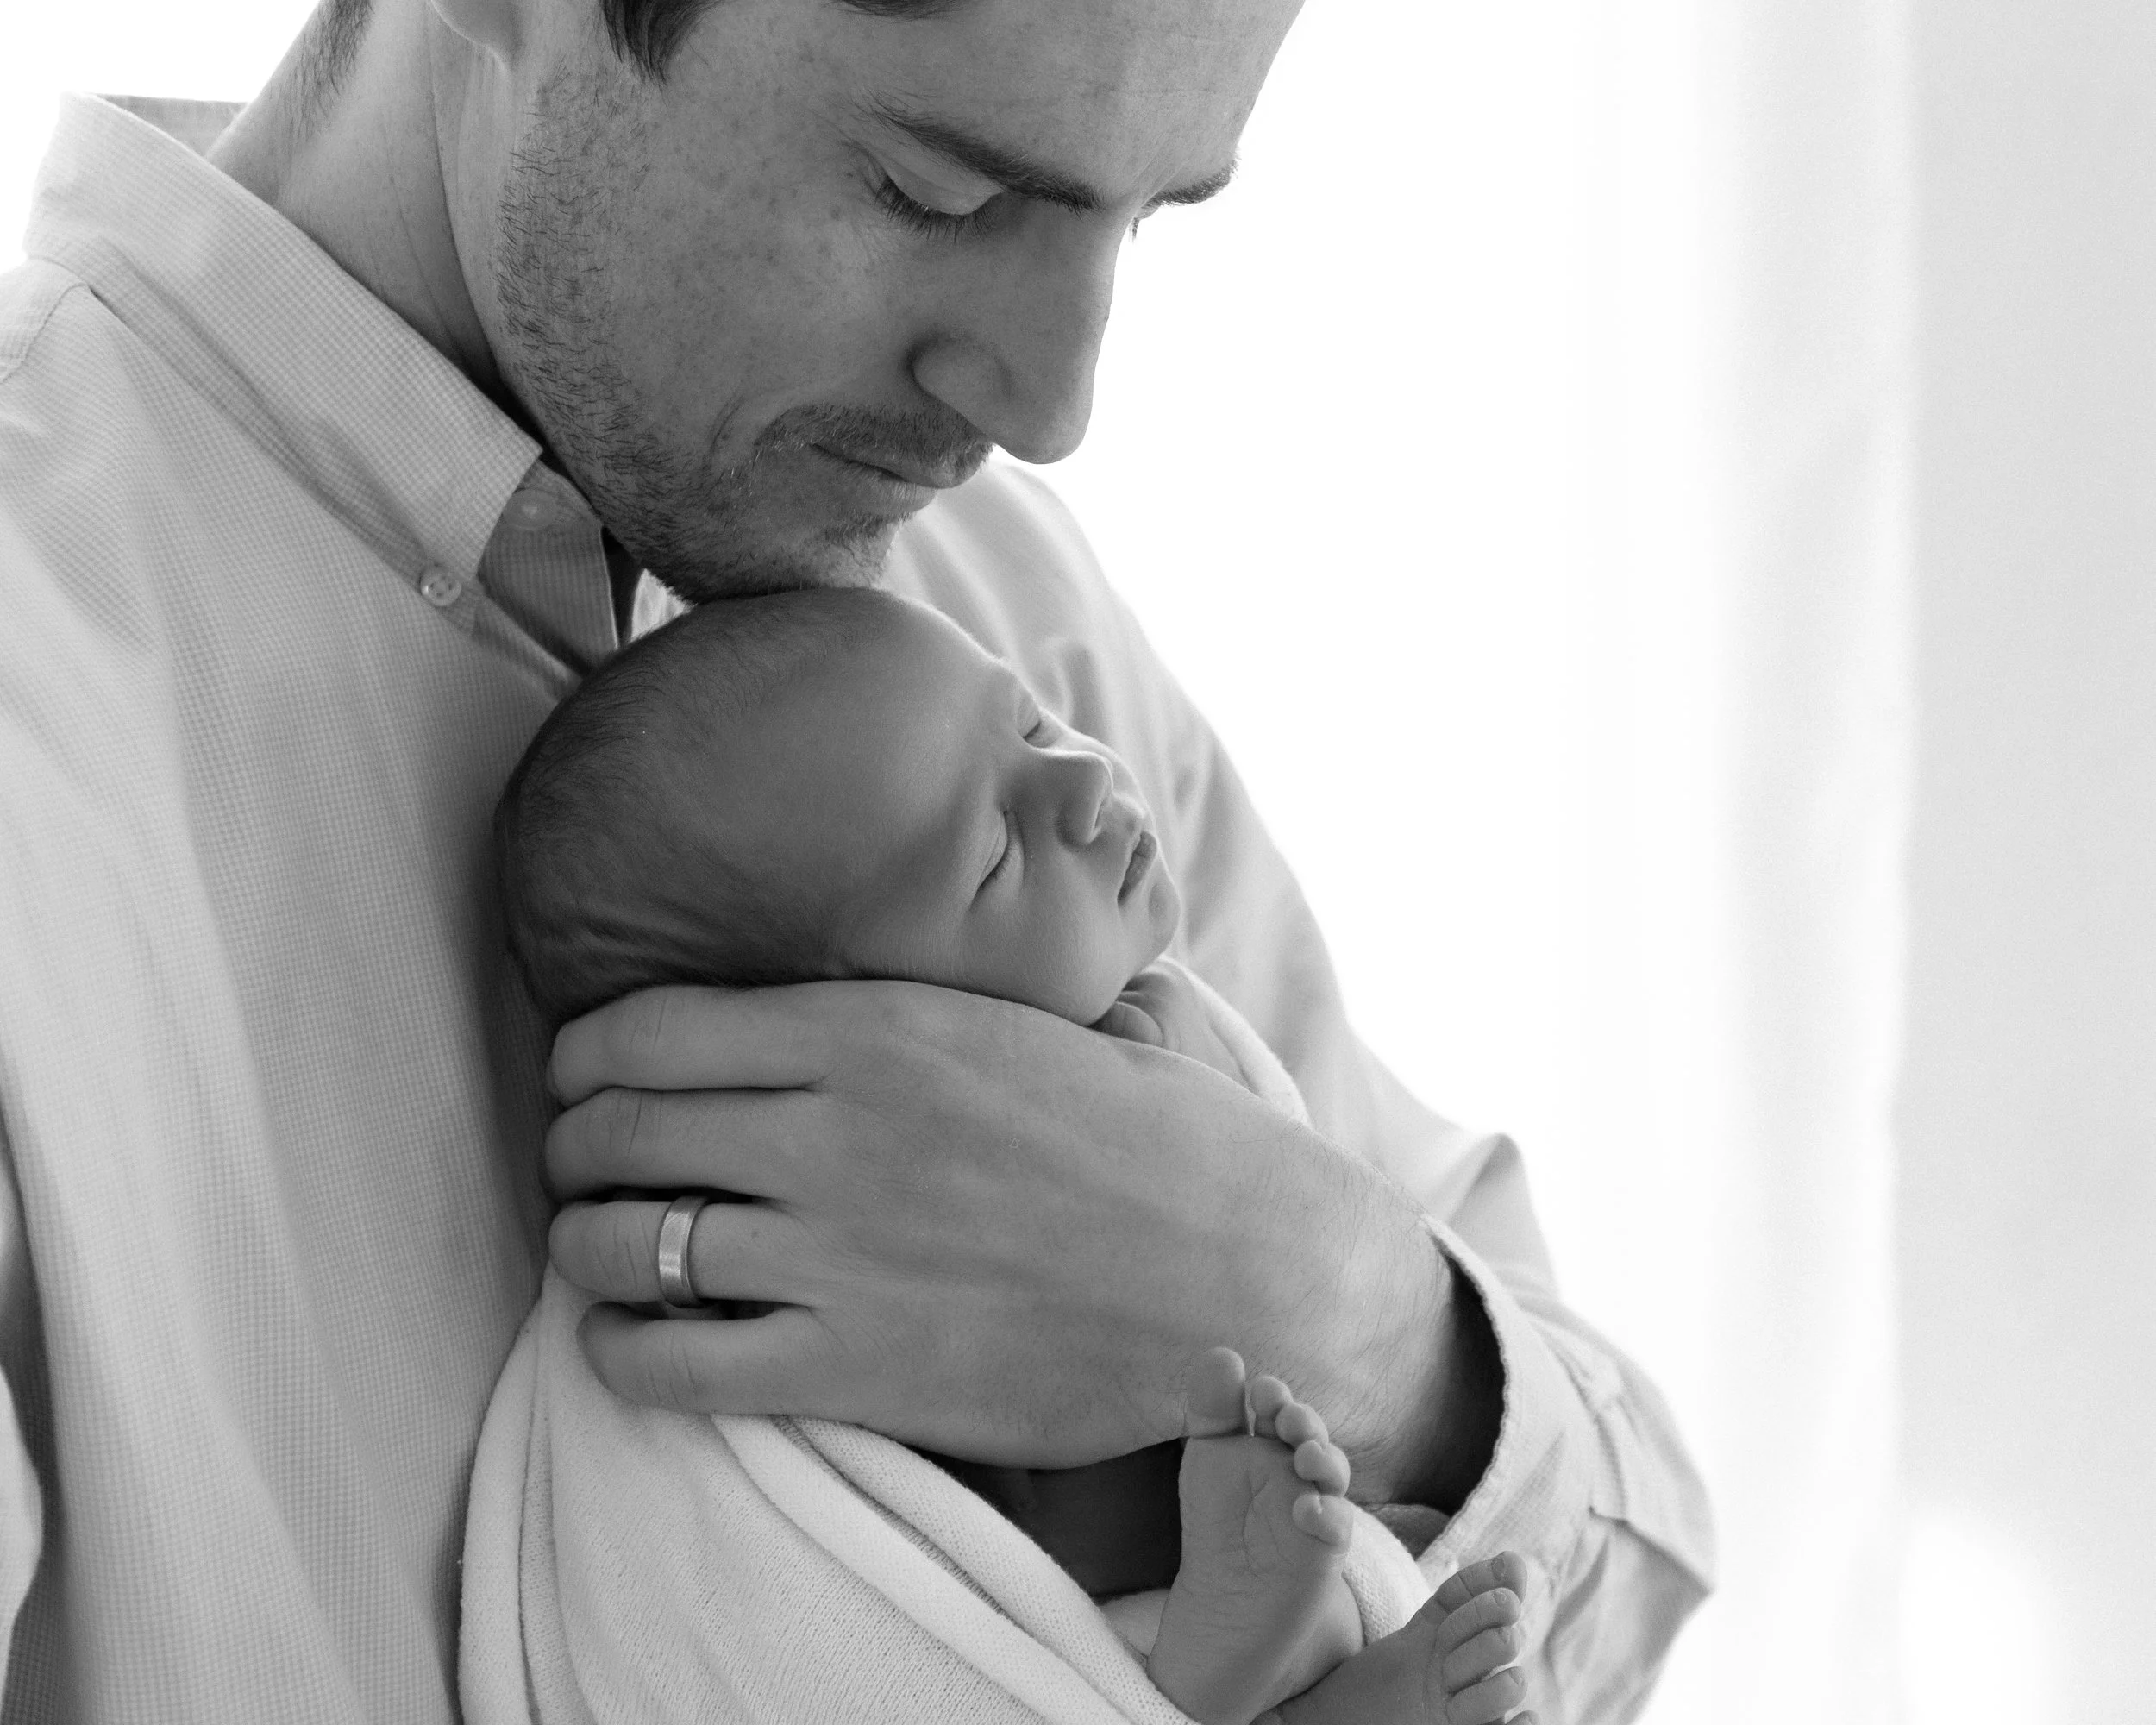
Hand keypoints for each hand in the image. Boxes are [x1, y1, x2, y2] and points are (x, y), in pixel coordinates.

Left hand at [544, 981, 1487, 1499]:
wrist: (1252, 1273)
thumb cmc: (1164, 1139)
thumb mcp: (1038, 1026)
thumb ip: (919, 1010)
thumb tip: (843, 999)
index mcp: (875, 1028)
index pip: (644, 1027)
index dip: (585, 1055)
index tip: (588, 1076)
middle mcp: (833, 1130)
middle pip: (612, 1128)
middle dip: (575, 1146)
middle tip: (587, 1165)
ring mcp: (837, 1253)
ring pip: (620, 1243)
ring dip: (584, 1246)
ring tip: (602, 1250)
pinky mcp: (855, 1369)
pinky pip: (669, 1365)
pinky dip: (621, 1352)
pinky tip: (632, 1342)